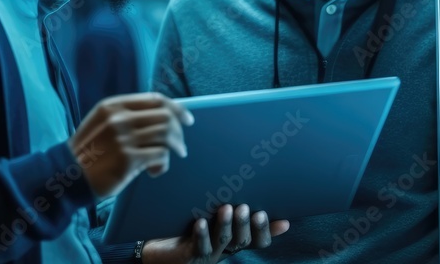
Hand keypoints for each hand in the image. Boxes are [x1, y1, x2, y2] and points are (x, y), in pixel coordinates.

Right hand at [68, 92, 193, 196]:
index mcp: (113, 106)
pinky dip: (163, 164)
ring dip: (175, 147)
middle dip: (178, 132)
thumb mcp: (101, 124)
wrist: (67, 177)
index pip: (155, 99)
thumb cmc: (88, 153)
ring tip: (171, 158)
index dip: (176, 108)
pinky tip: (155, 171)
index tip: (186, 119)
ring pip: (166, 134)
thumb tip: (162, 118)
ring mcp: (123, 138)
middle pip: (165, 117)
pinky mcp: (128, 159)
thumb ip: (127, 117)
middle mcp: (119, 118)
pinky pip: (160, 155)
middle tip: (180, 146)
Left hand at [142, 204, 289, 263]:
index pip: (257, 240)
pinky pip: (199, 246)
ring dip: (226, 224)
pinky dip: (201, 234)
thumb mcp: (210, 214)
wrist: (157, 245)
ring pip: (223, 241)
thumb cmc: (185, 226)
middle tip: (244, 208)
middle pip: (243, 240)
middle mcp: (223, 249)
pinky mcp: (190, 256)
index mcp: (232, 240)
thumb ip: (227, 207)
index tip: (282, 221)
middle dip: (246, 224)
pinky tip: (201, 222)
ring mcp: (207, 254)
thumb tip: (246, 184)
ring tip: (226, 208)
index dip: (267, 231)